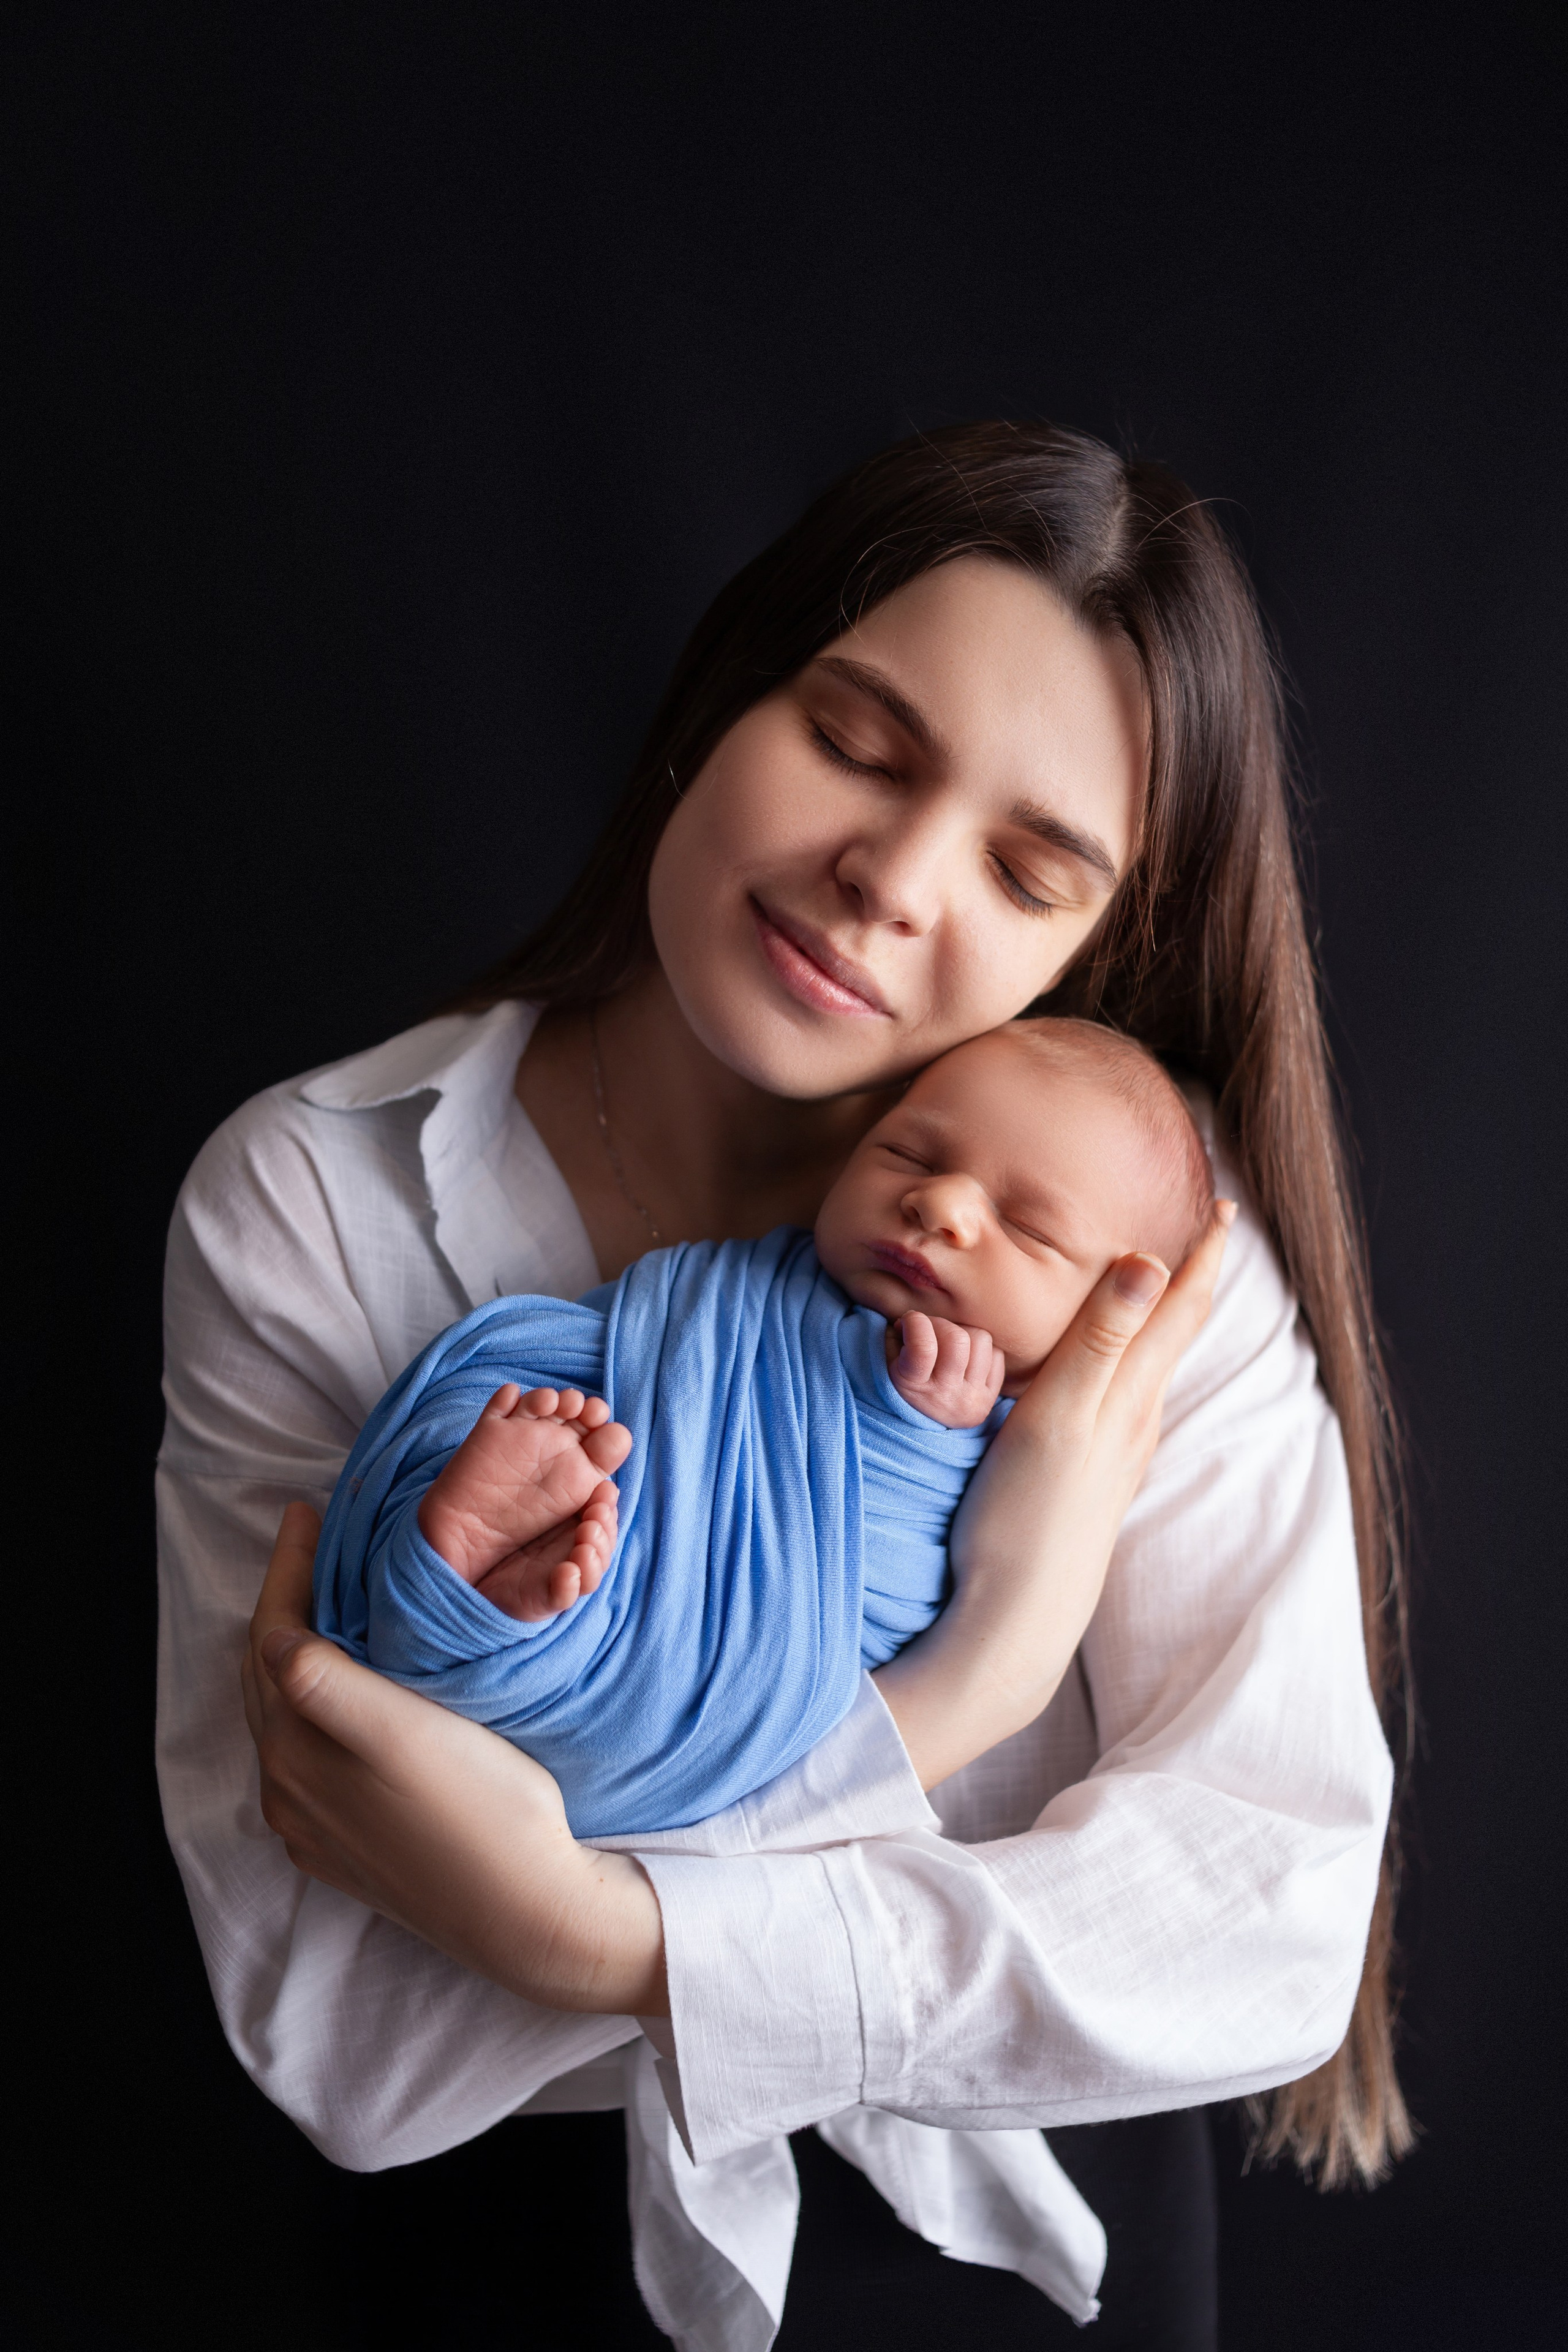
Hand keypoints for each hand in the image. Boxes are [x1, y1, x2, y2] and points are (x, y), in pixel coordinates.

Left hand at [241, 1503, 666, 2014]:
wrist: (528, 1912)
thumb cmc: (483, 1810)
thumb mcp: (404, 1732)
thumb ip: (328, 1683)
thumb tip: (274, 1637)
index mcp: (299, 1751)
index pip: (271, 1638)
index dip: (286, 1569)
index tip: (310, 1512)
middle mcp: (292, 1791)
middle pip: (271, 1675)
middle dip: (287, 1602)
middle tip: (317, 1541)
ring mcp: (317, 1825)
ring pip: (287, 1716)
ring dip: (301, 1653)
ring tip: (333, 1600)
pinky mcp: (347, 1848)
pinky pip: (311, 1758)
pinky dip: (317, 1707)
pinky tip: (348, 1693)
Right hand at [874, 1202, 1235, 1787]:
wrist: (1015, 1623)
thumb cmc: (1027, 1521)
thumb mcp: (1059, 1418)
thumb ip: (1100, 1339)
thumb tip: (1151, 1260)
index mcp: (1128, 1395)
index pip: (1177, 1308)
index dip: (1200, 1253)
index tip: (1222, 1205)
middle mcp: (1134, 1422)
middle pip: (1176, 1333)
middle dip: (1192, 1277)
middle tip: (1209, 1228)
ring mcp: (1116, 1457)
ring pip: (1152, 1368)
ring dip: (1164, 1318)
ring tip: (1165, 1284)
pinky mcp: (1091, 1482)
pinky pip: (1124, 1400)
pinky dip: (1129, 1362)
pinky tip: (1113, 1376)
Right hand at [888, 1313, 1005, 1427]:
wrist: (924, 1426)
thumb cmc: (903, 1383)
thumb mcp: (888, 1363)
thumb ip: (895, 1336)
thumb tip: (914, 1316)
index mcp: (914, 1387)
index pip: (923, 1347)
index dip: (917, 1322)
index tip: (910, 1320)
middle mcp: (947, 1396)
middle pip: (957, 1340)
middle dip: (941, 1324)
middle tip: (930, 1330)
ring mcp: (972, 1398)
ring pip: (981, 1340)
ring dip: (964, 1333)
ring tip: (949, 1345)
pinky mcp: (990, 1397)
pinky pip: (997, 1354)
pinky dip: (981, 1349)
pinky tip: (966, 1359)